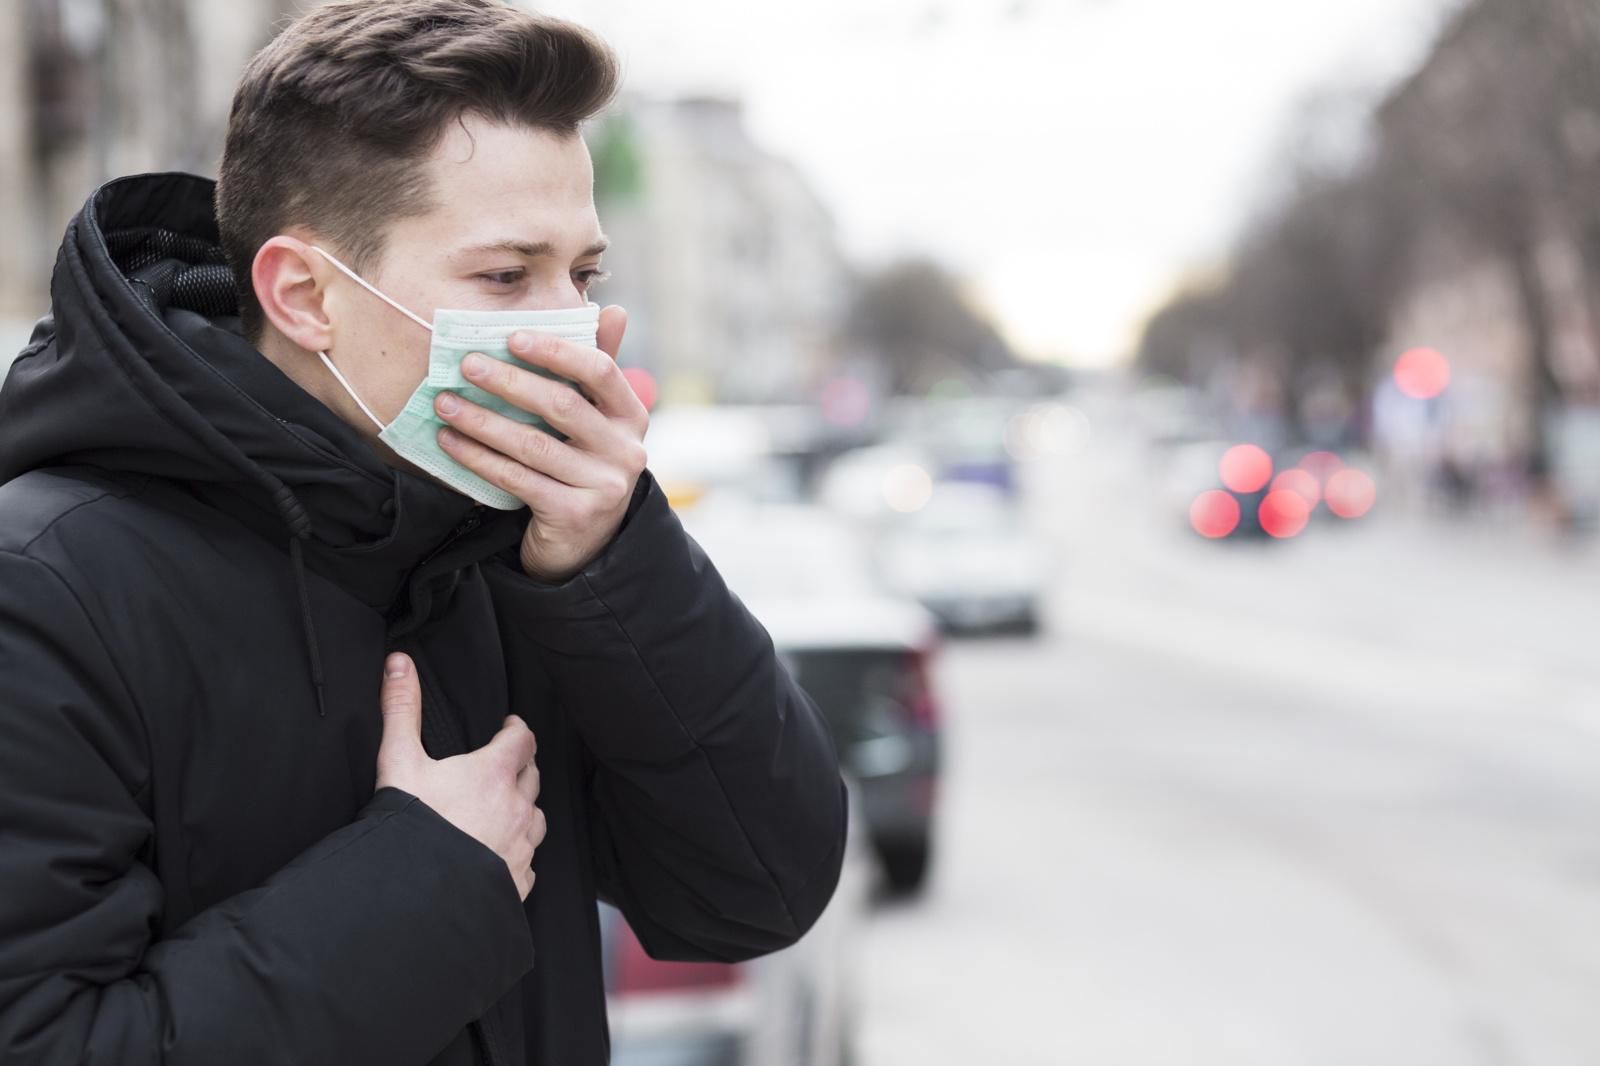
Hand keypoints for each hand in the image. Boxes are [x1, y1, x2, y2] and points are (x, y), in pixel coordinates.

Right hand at [374, 653, 544, 900]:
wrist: (412, 896)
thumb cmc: (408, 826)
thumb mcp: (399, 761)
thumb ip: (401, 709)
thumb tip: (398, 663)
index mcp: (495, 774)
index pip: (523, 739)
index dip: (517, 730)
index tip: (508, 726)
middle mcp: (517, 808)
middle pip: (532, 776)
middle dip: (521, 766)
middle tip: (504, 764)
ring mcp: (520, 848)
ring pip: (536, 818)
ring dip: (524, 809)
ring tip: (505, 808)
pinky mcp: (517, 882)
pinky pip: (528, 861)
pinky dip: (518, 852)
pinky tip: (500, 855)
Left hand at [432, 305, 648, 582]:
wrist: (586, 543)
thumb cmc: (583, 465)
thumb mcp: (598, 419)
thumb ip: (597, 369)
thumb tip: (612, 308)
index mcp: (631, 416)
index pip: (601, 371)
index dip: (557, 351)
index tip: (512, 337)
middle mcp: (626, 450)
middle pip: (562, 405)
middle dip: (509, 381)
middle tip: (467, 365)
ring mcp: (604, 486)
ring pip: (534, 444)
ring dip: (483, 420)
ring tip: (445, 402)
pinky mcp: (575, 515)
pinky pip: (517, 479)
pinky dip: (479, 458)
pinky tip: (451, 442)